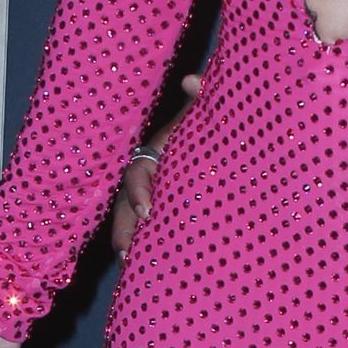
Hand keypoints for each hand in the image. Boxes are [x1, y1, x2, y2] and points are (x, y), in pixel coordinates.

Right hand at [110, 73, 200, 258]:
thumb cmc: (211, 124)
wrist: (222, 139)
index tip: (148, 210)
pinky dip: (143, 246)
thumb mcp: (205, 113)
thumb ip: (202, 96)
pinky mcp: (162, 209)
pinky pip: (145, 229)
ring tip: (131, 266)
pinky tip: (146, 270)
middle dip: (124, 226)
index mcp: (156, 152)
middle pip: (124, 203)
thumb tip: (192, 77)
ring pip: (130, 219)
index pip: (137, 171)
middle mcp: (148, 174)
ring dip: (129, 240)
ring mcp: (152, 193)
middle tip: (128, 251)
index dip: (137, 191)